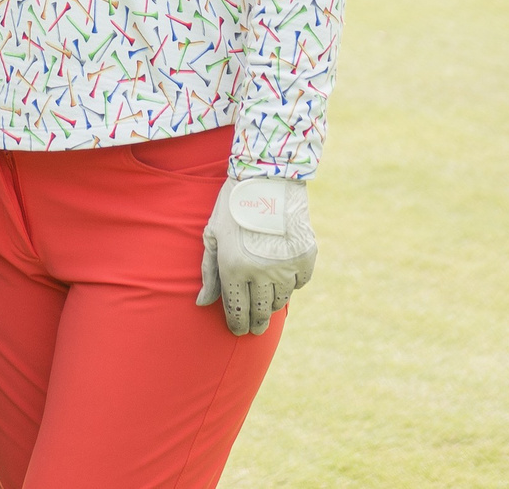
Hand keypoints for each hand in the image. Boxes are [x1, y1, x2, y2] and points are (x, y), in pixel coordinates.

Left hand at [197, 176, 317, 335]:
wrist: (267, 178)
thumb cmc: (232, 206)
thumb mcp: (212, 235)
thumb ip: (208, 272)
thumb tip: (202, 303)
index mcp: (233, 267)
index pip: (236, 310)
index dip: (237, 324)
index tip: (238, 330)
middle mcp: (260, 272)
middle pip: (261, 312)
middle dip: (256, 323)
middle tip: (254, 328)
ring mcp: (286, 267)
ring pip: (281, 300)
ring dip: (272, 304)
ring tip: (266, 304)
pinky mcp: (306, 258)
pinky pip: (300, 284)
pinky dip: (292, 284)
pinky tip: (283, 278)